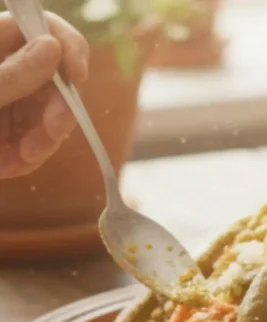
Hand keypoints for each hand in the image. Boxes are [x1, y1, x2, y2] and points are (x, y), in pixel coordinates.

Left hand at [0, 11, 88, 178]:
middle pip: (57, 81)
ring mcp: (9, 101)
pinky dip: (26, 159)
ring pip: (52, 117)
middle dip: (58, 112)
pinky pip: (35, 143)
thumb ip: (11, 74)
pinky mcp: (9, 133)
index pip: (44, 28)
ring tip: (19, 160)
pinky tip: (7, 166)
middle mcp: (7, 69)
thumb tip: (52, 47)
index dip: (68, 47)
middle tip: (49, 135)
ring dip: (43, 142)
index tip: (77, 76)